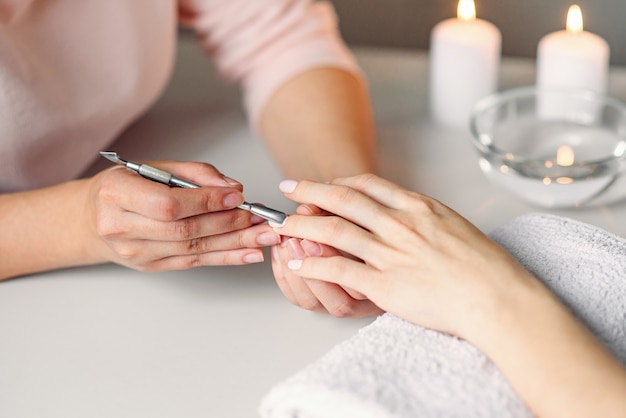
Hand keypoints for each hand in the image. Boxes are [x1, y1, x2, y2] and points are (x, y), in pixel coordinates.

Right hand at [86, 160, 280, 270]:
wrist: (90, 220)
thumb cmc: (122, 188)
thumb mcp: (149, 167)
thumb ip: (193, 173)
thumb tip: (231, 186)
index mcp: (117, 195)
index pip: (169, 204)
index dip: (207, 201)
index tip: (238, 195)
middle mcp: (122, 227)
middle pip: (185, 229)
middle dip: (229, 224)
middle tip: (261, 217)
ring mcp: (136, 252)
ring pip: (194, 248)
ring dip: (235, 243)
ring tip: (265, 236)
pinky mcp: (151, 266)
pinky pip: (194, 262)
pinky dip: (225, 257)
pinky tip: (249, 253)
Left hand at [271, 174, 539, 339]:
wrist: (498, 297)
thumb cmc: (486, 266)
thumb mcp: (457, 225)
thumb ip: (427, 217)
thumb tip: (412, 213)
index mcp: (419, 207)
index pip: (369, 185)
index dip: (340, 183)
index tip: (325, 183)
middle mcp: (400, 224)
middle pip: (343, 200)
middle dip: (310, 191)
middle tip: (288, 188)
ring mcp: (390, 253)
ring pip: (334, 231)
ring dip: (302, 225)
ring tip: (282, 225)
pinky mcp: (384, 284)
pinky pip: (339, 270)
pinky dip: (313, 265)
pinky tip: (298, 263)